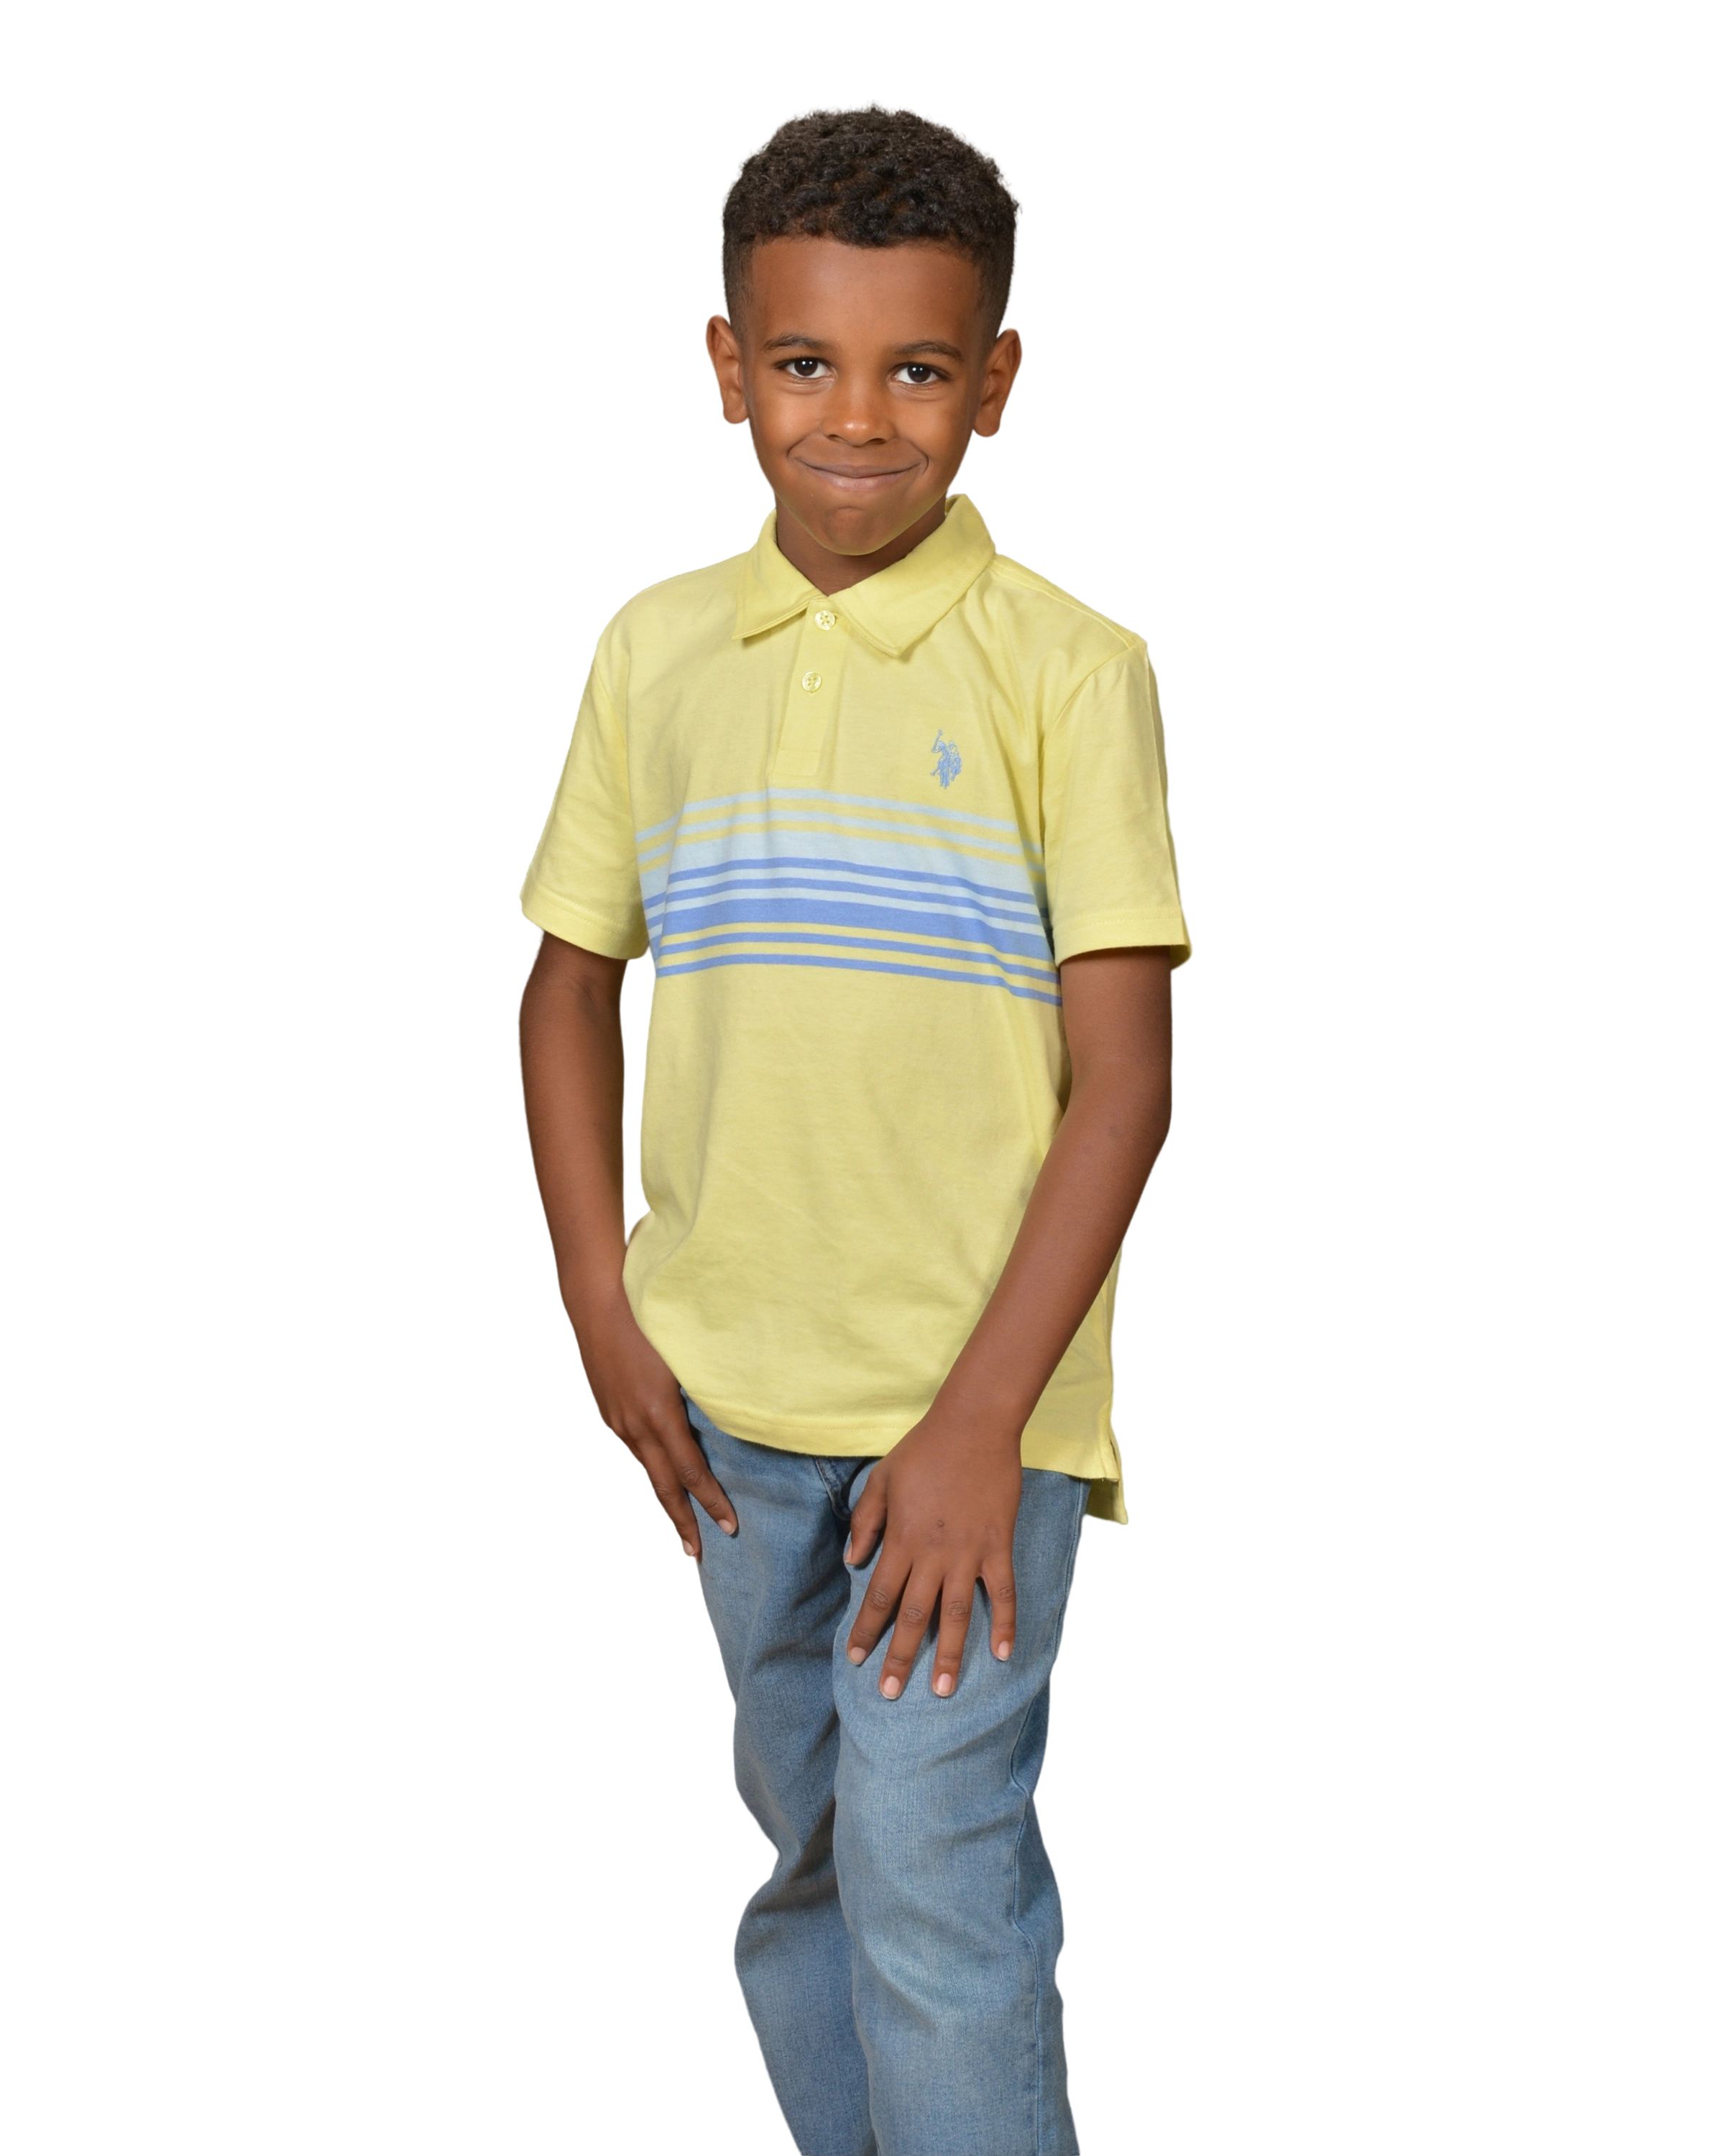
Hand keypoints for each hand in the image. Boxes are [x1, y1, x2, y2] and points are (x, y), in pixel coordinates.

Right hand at [575, 1286, 735, 1562]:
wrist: (599, 1300)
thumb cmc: (651, 1320)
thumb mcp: (686, 1359)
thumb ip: (705, 1393)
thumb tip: (731, 1418)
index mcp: (658, 1414)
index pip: (690, 1471)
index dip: (711, 1501)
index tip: (730, 1526)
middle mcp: (634, 1425)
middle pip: (663, 1486)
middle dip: (684, 1521)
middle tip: (699, 1553)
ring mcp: (617, 1420)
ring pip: (647, 1470)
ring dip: (666, 1499)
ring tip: (683, 1525)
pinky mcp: (609, 1412)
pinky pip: (635, 1450)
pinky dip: (651, 1470)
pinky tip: (661, 1477)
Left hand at [842, 1403, 1020, 1698]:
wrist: (974, 1425)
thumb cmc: (923, 1449)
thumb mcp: (881, 1480)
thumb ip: (866, 1522)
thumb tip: (852, 1561)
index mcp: (901, 1539)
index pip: (879, 1596)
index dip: (866, 1629)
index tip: (855, 1659)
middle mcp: (933, 1554)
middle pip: (914, 1616)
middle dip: (900, 1657)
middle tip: (889, 1694)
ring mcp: (969, 1553)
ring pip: (956, 1613)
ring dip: (948, 1654)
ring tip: (941, 1690)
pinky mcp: (999, 1545)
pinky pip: (1003, 1592)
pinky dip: (1005, 1623)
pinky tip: (1001, 1654)